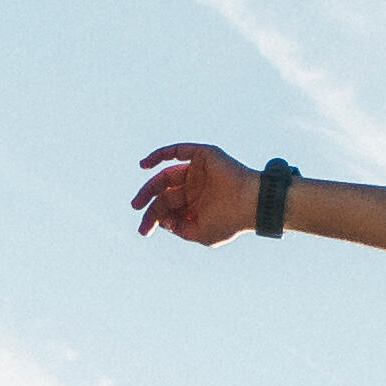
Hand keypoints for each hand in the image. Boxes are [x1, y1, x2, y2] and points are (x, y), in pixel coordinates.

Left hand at [132, 141, 259, 245]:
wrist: (250, 204)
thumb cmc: (229, 221)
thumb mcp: (199, 233)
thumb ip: (179, 228)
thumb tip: (161, 220)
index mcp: (197, 205)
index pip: (169, 208)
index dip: (154, 218)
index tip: (144, 231)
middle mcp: (196, 187)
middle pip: (165, 192)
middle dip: (149, 202)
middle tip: (135, 209)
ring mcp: (199, 171)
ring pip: (168, 175)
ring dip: (150, 185)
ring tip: (138, 200)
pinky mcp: (203, 156)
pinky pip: (178, 151)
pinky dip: (160, 155)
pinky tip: (145, 165)